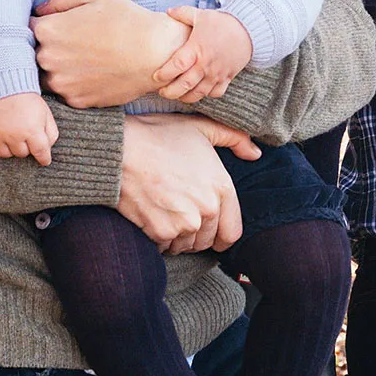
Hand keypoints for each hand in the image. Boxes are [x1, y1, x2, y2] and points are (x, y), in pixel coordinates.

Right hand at [0, 94, 58, 165]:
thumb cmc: (27, 101)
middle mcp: (14, 135)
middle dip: (26, 147)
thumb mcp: (46, 114)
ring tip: (12, 134)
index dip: (44, 158)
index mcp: (32, 130)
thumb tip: (47, 150)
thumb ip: (51, 134)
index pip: (40, 153)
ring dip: (10, 148)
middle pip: (22, 154)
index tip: (44, 160)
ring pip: (6, 155)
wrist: (4, 87)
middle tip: (24, 135)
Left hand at [32, 0, 189, 108]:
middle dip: (50, 47)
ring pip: (48, 75)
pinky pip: (66, 91)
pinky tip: (94, 72)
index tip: (56, 26)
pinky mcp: (76, 100)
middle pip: (34, 54)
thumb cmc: (126, 19)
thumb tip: (40, 11)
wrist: (155, 53)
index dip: (42, 25)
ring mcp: (61, 83)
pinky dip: (75, 83)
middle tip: (75, 42)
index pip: (27, 28)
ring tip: (86, 58)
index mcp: (47, 30)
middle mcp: (47, 59)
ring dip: (60, 68)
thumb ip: (60, 0)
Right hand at [118, 113, 250, 253]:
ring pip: (186, 246)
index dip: (221, 233)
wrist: (120, 150)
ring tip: (166, 211)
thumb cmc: (159, 136)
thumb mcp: (201, 127)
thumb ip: (234, 138)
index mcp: (221, 187)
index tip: (211, 230)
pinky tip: (152, 215)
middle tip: (182, 214)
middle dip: (198, 233)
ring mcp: (183, 224)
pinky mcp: (159, 233)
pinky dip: (159, 238)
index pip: (232, 232)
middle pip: (208, 242)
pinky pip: (165, 247)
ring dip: (179, 236)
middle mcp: (207, 210)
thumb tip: (255, 153)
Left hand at [155, 7, 253, 100]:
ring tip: (177, 95)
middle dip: (170, 92)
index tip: (156, 76)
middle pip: (185, 85)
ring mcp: (217, 73)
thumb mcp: (201, 15)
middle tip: (162, 92)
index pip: (177, 65)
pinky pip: (215, 93)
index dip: (164, 74)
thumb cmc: (222, 22)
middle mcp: (206, 64)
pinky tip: (198, 92)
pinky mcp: (227, 78)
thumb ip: (182, 13)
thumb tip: (167, 11)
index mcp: (197, 48)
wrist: (248, 30)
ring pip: (198, 93)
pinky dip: (206, 95)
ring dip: (185, 97)